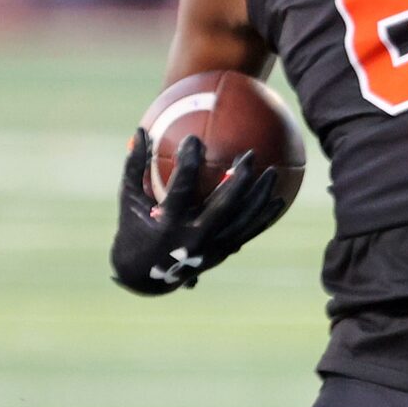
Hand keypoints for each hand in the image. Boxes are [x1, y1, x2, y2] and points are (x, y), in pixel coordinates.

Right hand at [110, 130, 283, 295]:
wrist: (144, 277)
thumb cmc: (133, 229)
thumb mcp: (129, 199)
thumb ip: (135, 166)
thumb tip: (141, 130)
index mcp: (167, 223)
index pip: (181, 188)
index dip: (188, 162)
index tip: (194, 140)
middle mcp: (192, 237)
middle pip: (223, 205)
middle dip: (239, 179)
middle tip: (249, 155)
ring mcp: (210, 248)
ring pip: (242, 220)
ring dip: (259, 197)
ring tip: (273, 173)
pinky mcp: (221, 253)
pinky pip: (248, 233)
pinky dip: (264, 218)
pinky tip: (278, 201)